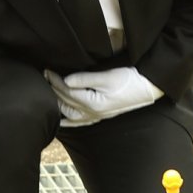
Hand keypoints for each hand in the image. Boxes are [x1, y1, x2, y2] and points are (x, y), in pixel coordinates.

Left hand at [44, 66, 162, 126]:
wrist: (147, 88)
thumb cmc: (129, 80)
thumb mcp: (107, 77)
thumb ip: (85, 79)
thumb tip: (66, 80)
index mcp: (93, 103)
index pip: (67, 91)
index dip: (55, 80)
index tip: (47, 70)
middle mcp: (92, 113)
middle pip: (66, 102)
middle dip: (53, 89)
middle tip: (44, 76)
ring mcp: (96, 116)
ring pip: (69, 114)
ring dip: (57, 103)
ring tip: (49, 92)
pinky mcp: (100, 115)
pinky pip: (80, 122)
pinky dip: (68, 122)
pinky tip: (60, 122)